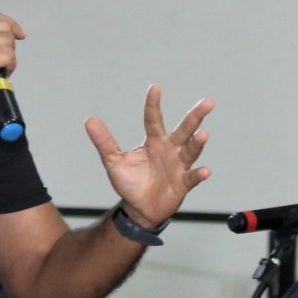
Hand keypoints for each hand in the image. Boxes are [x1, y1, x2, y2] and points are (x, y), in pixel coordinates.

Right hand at [0, 10, 26, 112]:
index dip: (11, 25)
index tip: (19, 34)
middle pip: (5, 28)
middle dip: (10, 44)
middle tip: (3, 58)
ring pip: (8, 43)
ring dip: (10, 57)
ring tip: (1, 67)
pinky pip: (6, 56)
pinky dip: (10, 65)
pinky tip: (3, 72)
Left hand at [85, 84, 212, 226]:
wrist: (139, 209)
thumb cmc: (129, 182)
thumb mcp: (113, 161)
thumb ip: (104, 141)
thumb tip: (89, 120)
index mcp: (154, 141)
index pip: (154, 119)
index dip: (153, 104)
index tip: (155, 88)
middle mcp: (170, 150)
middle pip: (184, 130)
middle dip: (195, 116)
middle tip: (207, 103)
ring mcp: (179, 166)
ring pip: (190, 151)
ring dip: (197, 143)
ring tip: (203, 134)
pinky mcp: (183, 184)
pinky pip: (192, 177)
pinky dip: (199, 174)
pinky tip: (205, 171)